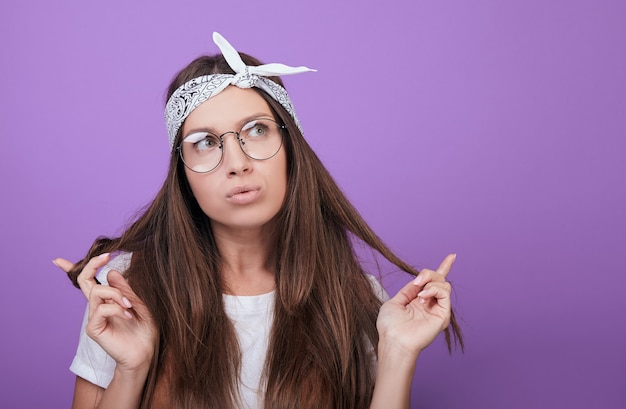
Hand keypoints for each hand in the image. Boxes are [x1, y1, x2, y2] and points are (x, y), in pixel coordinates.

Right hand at [54, 254, 156, 373]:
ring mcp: (94, 317)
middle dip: (92, 265)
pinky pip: (101, 309)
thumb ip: (125, 289)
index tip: (58, 260)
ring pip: (97, 292)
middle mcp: (97, 306)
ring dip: (116, 294)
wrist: (145, 351)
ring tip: (129, 306)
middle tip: (106, 256)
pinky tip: (127, 316)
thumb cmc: (144, 327)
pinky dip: (116, 308)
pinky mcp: (94, 328)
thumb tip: (110, 271)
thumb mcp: (138, 303)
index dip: (72, 269)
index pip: (87, 281)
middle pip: (84, 281)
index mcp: (107, 299)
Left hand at [376, 254, 455, 357]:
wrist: (393, 340)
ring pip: (443, 283)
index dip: (443, 268)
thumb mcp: (396, 301)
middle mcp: (431, 303)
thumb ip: (409, 289)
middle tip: (417, 281)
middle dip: (428, 273)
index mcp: (419, 300)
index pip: (434, 282)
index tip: (452, 256)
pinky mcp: (443, 314)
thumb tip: (419, 280)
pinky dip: (433, 289)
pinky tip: (423, 297)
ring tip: (419, 293)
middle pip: (439, 278)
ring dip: (430, 282)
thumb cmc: (390, 326)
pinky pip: (444, 292)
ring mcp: (437, 309)